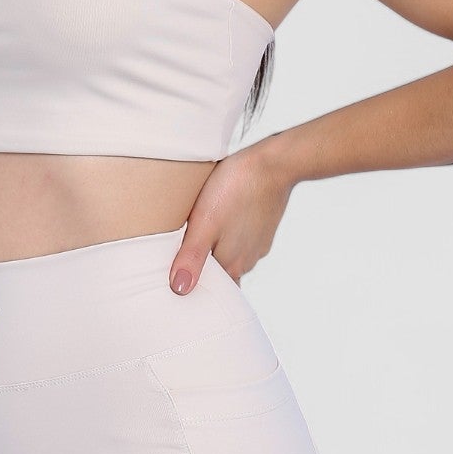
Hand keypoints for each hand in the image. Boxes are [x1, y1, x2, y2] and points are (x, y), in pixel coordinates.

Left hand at [168, 137, 295, 293]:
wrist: (273, 164)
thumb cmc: (236, 189)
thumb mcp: (204, 223)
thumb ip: (192, 258)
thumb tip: (179, 290)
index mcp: (232, 264)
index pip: (213, 289)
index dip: (196, 286)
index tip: (180, 280)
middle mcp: (248, 259)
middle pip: (222, 272)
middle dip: (204, 267)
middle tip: (184, 255)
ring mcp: (257, 242)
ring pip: (231, 253)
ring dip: (216, 248)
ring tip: (199, 234)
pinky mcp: (262, 226)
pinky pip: (241, 237)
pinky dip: (229, 233)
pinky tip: (220, 218)